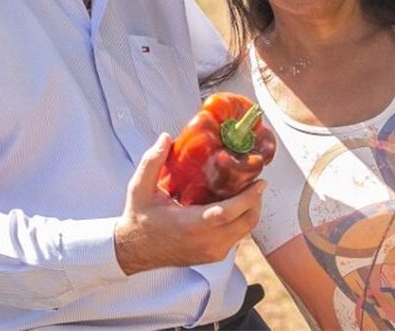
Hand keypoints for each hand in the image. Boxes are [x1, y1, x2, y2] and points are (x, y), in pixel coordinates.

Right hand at [114, 134, 264, 274]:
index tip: (260, 182)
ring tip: (247, 190)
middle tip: (256, 180)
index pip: (227, 213)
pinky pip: (237, 237)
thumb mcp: (139, 188)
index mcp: (189, 225)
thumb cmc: (139, 219)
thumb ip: (152, 161)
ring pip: (245, 231)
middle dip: (256, 200)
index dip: (248, 198)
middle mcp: (204, 242)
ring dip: (251, 210)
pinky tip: (235, 205)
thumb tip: (166, 137)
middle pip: (245, 222)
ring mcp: (211, 252)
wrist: (134, 251)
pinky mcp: (213, 256)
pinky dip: (242, 221)